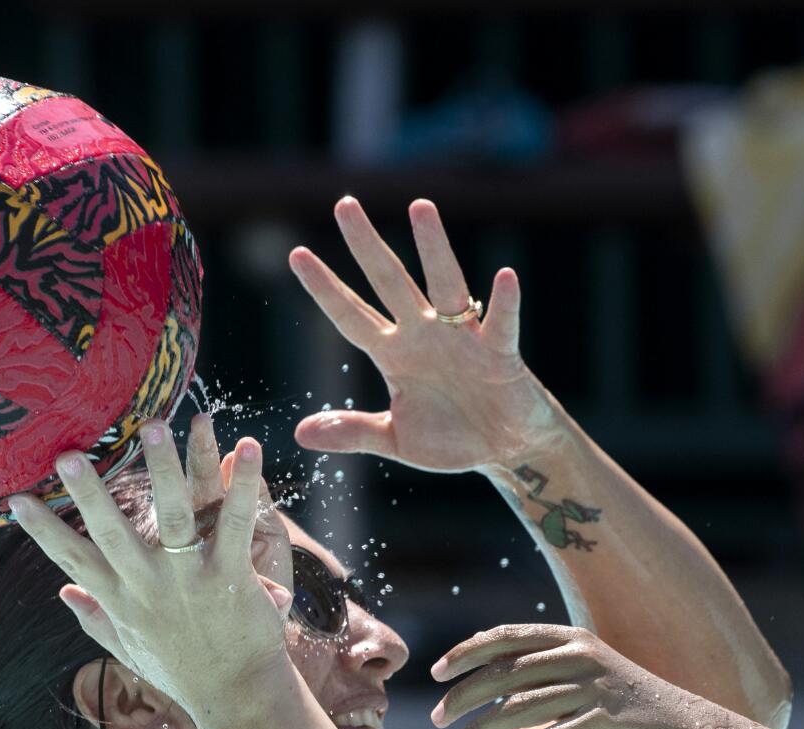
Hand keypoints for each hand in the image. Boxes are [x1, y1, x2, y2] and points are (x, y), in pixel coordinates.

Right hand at [7, 415, 292, 717]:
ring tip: (153, 426)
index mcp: (121, 600)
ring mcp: (189, 579)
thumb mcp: (129, 648)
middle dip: (88, 492)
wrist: (237, 698)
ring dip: (163, 468)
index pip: (71, 559)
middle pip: (111, 532)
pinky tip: (245, 447)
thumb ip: (95, 618)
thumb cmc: (182, 671)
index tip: (12, 497)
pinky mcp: (230, 575)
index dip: (41, 529)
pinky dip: (242, 482)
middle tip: (66, 453)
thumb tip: (62, 592)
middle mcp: (149, 586)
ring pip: (171, 515)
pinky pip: (236, 521)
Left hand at [289, 197, 563, 473]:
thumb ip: (353, 433)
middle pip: (390, 282)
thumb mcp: (396, 439)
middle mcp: (425, 336)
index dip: (326, 289)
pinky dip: (505, 302)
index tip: (297, 255)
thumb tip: (300, 434)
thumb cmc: (453, 439)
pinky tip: (505, 277)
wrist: (506, 450)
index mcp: (395, 354)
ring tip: (419, 207)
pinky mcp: (499, 354)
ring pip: (444, 285)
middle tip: (344, 204)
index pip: (352, 315)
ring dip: (433, 248)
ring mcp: (463, 340)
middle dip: (366, 245)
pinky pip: (501, 324)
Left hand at [429, 625, 707, 728]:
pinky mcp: (603, 725)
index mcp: (573, 640)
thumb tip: (495, 688)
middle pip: (503, 674)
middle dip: (462, 697)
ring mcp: (593, 690)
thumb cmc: (633, 710)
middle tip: (436, 720)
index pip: (507, 637)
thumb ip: (550, 675)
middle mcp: (580, 658)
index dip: (467, 652)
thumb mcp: (591, 678)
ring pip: (516, 709)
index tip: (436, 673)